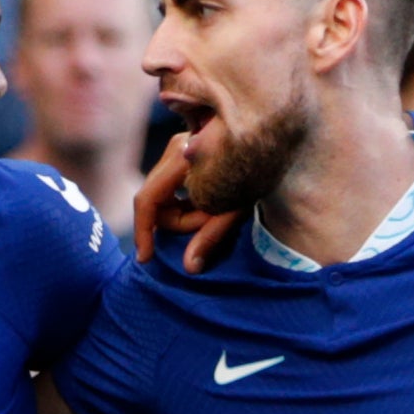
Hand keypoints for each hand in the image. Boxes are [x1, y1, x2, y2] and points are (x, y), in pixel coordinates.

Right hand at [132, 131, 245, 272]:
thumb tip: (189, 268)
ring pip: (161, 196)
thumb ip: (210, 236)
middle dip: (177, 221)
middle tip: (209, 222)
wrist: (270, 145)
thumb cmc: (257, 176)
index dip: (143, 231)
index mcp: (181, 158)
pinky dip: (184, 204)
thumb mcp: (235, 209)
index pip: (147, 200)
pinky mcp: (183, 152)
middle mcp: (175, 149)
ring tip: (212, 212)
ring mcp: (178, 148)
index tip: (145, 258)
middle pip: (154, 200)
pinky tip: (205, 205)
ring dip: (183, 213)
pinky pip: (170, 188)